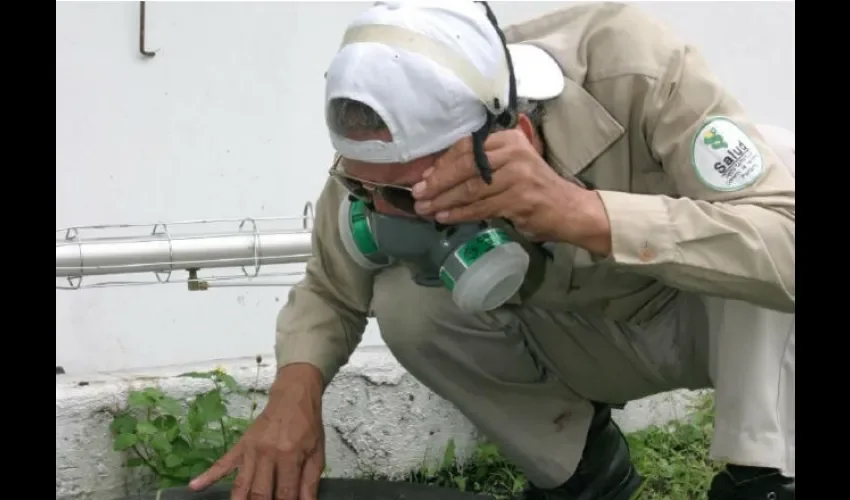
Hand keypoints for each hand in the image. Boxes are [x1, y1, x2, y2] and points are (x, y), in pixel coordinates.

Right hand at [189, 364, 325, 499]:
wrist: (294, 398)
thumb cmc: (307, 426)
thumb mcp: (317, 453)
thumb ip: (310, 482)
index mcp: (289, 456)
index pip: (285, 493)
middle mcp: (267, 455)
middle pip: (259, 493)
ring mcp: (251, 451)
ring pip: (241, 485)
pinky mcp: (240, 446)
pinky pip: (222, 463)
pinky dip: (208, 476)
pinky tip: (194, 487)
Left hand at [411, 130, 611, 252]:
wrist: (568, 209)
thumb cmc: (533, 187)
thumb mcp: (510, 165)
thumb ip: (480, 165)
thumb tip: (435, 174)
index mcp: (509, 139)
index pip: (467, 147)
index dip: (443, 163)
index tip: (425, 177)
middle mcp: (513, 153)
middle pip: (465, 167)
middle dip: (438, 183)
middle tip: (418, 194)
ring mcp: (517, 176)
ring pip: (471, 189)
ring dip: (444, 201)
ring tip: (425, 209)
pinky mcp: (519, 199)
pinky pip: (481, 207)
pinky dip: (460, 214)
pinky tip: (445, 217)